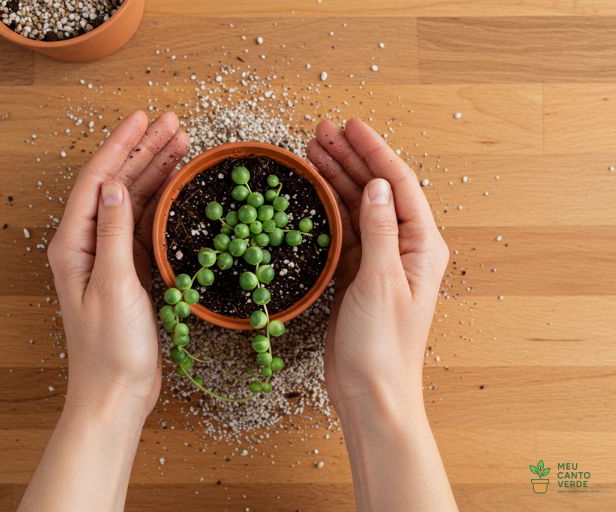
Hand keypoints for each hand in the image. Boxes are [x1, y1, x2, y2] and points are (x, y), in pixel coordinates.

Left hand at [48, 111, 188, 418]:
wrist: (116, 393)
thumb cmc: (111, 348)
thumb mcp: (114, 285)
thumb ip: (113, 231)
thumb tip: (114, 182)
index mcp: (74, 244)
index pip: (96, 181)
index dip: (119, 146)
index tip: (142, 118)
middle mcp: (87, 245)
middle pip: (115, 185)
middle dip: (143, 151)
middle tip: (172, 123)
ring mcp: (108, 257)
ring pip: (132, 202)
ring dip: (154, 172)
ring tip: (181, 145)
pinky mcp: (128, 272)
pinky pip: (143, 225)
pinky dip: (161, 203)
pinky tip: (176, 187)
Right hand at [306, 118, 448, 416]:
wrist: (370, 392)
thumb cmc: (383, 345)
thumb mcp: (381, 283)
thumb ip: (379, 231)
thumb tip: (378, 185)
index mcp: (420, 245)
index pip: (399, 184)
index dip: (375, 151)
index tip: (350, 126)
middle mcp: (403, 248)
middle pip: (376, 190)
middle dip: (349, 159)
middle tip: (319, 132)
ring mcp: (379, 261)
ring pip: (356, 208)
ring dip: (336, 180)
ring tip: (311, 152)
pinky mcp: (357, 276)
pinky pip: (343, 232)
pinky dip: (327, 210)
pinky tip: (313, 193)